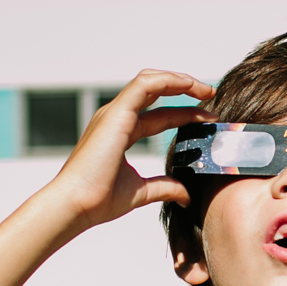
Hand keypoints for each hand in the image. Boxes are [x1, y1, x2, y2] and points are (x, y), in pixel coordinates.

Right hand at [38, 69, 215, 231]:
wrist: (76, 205)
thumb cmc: (98, 200)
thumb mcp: (141, 192)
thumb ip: (164, 187)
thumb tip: (186, 193)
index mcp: (121, 132)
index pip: (159, 115)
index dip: (186, 114)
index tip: (209, 119)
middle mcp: (117, 118)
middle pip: (155, 90)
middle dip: (185, 89)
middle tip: (211, 94)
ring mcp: (115, 113)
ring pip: (150, 80)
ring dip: (180, 80)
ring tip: (205, 89)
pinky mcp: (115, 113)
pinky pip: (145, 85)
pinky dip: (168, 80)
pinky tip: (189, 84)